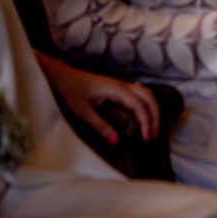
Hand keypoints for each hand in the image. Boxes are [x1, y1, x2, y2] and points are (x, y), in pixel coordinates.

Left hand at [39, 55, 159, 143]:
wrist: (61, 76)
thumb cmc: (70, 91)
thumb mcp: (83, 111)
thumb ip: (100, 126)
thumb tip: (116, 141)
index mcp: (118, 90)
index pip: (140, 106)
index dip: (147, 122)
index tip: (146, 138)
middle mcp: (124, 85)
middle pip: (149, 98)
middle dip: (155, 116)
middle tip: (154, 134)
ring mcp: (122, 85)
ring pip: (147, 93)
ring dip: (153, 109)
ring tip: (152, 126)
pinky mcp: (118, 87)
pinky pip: (140, 93)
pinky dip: (147, 104)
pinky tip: (143, 114)